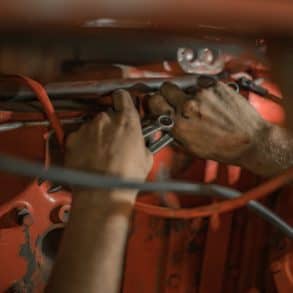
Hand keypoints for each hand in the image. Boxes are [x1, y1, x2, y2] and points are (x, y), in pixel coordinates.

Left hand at [65, 89, 152, 180]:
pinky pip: (79, 136)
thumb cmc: (125, 178)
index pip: (122, 96)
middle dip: (110, 125)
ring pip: (93, 126)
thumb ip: (142, 142)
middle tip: (114, 141)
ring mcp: (87, 128)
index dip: (122, 101)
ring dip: (97, 135)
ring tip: (101, 154)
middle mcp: (105, 120)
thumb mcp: (146, 158)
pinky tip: (89, 157)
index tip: (122, 105)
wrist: (102, 193)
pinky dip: (83, 143)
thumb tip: (140, 141)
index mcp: (126, 120)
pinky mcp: (72, 139)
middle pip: (107, 114)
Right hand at [148, 81, 270, 164]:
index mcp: (179, 124)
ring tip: (200, 105)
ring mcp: (203, 94)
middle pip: (166, 88)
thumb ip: (173, 133)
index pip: (153, 102)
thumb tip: (163, 123)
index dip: (153, 102)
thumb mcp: (191, 148)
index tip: (156, 102)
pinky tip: (212, 101)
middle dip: (168, 94)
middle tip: (175, 100)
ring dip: (188, 93)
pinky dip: (204, 90)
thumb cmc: (224, 148)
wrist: (250, 140)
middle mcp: (188, 106)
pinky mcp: (216, 86)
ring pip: (185, 86)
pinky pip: (202, 84)